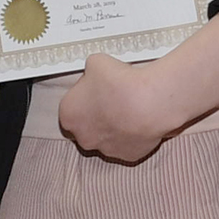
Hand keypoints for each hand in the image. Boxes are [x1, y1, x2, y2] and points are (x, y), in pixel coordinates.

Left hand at [55, 52, 182, 165]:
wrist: (148, 103)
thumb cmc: (120, 84)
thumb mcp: (96, 63)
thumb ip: (90, 70)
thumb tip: (95, 71)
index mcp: (69, 115)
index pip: (71, 107)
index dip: (84, 97)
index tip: (96, 89)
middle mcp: (83, 137)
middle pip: (86, 125)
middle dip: (98, 115)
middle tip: (113, 98)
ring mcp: (105, 149)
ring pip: (107, 137)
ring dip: (115, 125)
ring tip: (130, 108)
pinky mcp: (128, 155)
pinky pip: (127, 144)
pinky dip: (132, 134)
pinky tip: (139, 119)